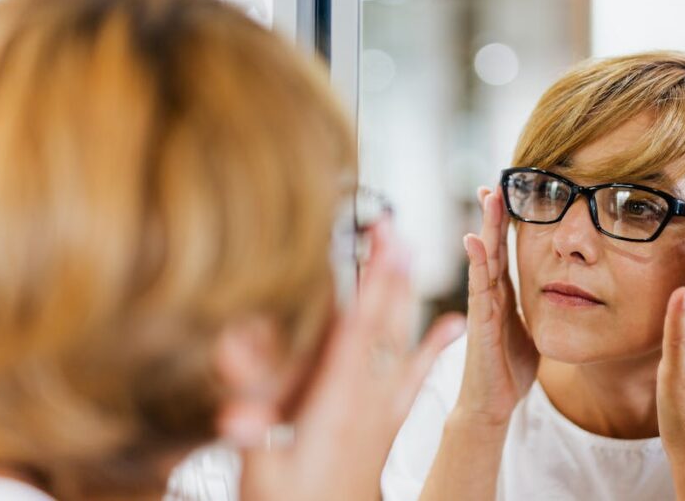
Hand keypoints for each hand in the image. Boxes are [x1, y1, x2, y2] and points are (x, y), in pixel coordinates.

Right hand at [238, 220, 465, 500]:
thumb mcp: (259, 460)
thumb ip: (250, 405)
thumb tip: (233, 345)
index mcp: (337, 402)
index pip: (359, 326)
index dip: (371, 280)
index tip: (382, 239)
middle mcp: (367, 398)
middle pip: (382, 321)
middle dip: (387, 271)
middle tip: (391, 224)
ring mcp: (381, 409)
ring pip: (398, 340)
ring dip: (403, 295)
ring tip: (411, 253)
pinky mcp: (386, 421)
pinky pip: (414, 377)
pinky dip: (432, 347)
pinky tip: (451, 324)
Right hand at [455, 186, 538, 426]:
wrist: (493, 403)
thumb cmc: (510, 369)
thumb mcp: (532, 331)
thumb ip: (540, 310)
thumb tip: (561, 295)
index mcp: (505, 295)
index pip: (506, 250)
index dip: (508, 223)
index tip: (510, 194)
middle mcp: (491, 295)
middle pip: (493, 245)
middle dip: (494, 214)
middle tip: (495, 182)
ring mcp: (483, 306)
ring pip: (484, 258)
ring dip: (485, 227)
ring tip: (487, 197)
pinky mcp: (480, 322)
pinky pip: (478, 287)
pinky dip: (476, 263)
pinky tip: (473, 240)